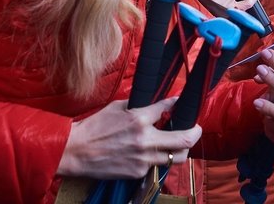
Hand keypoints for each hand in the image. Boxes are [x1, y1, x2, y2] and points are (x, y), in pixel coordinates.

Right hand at [57, 98, 200, 178]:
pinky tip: (152, 153)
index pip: (168, 108)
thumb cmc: (95, 126)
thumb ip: (140, 105)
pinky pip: (157, 166)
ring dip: (182, 149)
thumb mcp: (118, 107)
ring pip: (177, 158)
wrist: (76, 151)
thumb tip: (159, 102)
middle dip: (195, 132)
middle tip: (196, 128)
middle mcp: (145, 139)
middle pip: (185, 140)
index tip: (179, 103)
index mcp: (139, 118)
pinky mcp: (137, 172)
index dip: (176, 104)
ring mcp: (143, 159)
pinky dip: (158, 159)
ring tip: (180, 143)